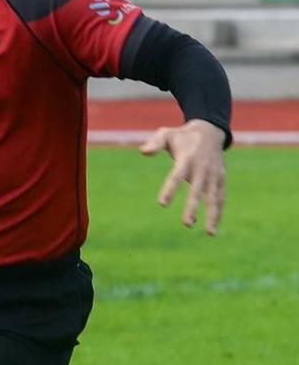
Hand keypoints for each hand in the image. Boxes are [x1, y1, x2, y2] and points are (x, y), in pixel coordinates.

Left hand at [140, 119, 225, 234]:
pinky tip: (213, 227)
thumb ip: (155, 143)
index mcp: (187, 159)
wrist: (209, 131)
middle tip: (187, 224)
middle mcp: (202, 169)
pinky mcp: (221, 178)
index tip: (162, 204)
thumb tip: (142, 151)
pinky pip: (221, 197)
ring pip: (214, 197)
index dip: (170, 189)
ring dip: (212, 215)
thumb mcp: (167, 134)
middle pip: (197, 191)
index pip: (176, 176)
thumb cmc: (182, 136)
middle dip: (192, 207)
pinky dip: (219, 211)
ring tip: (209, 233)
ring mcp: (213, 174)